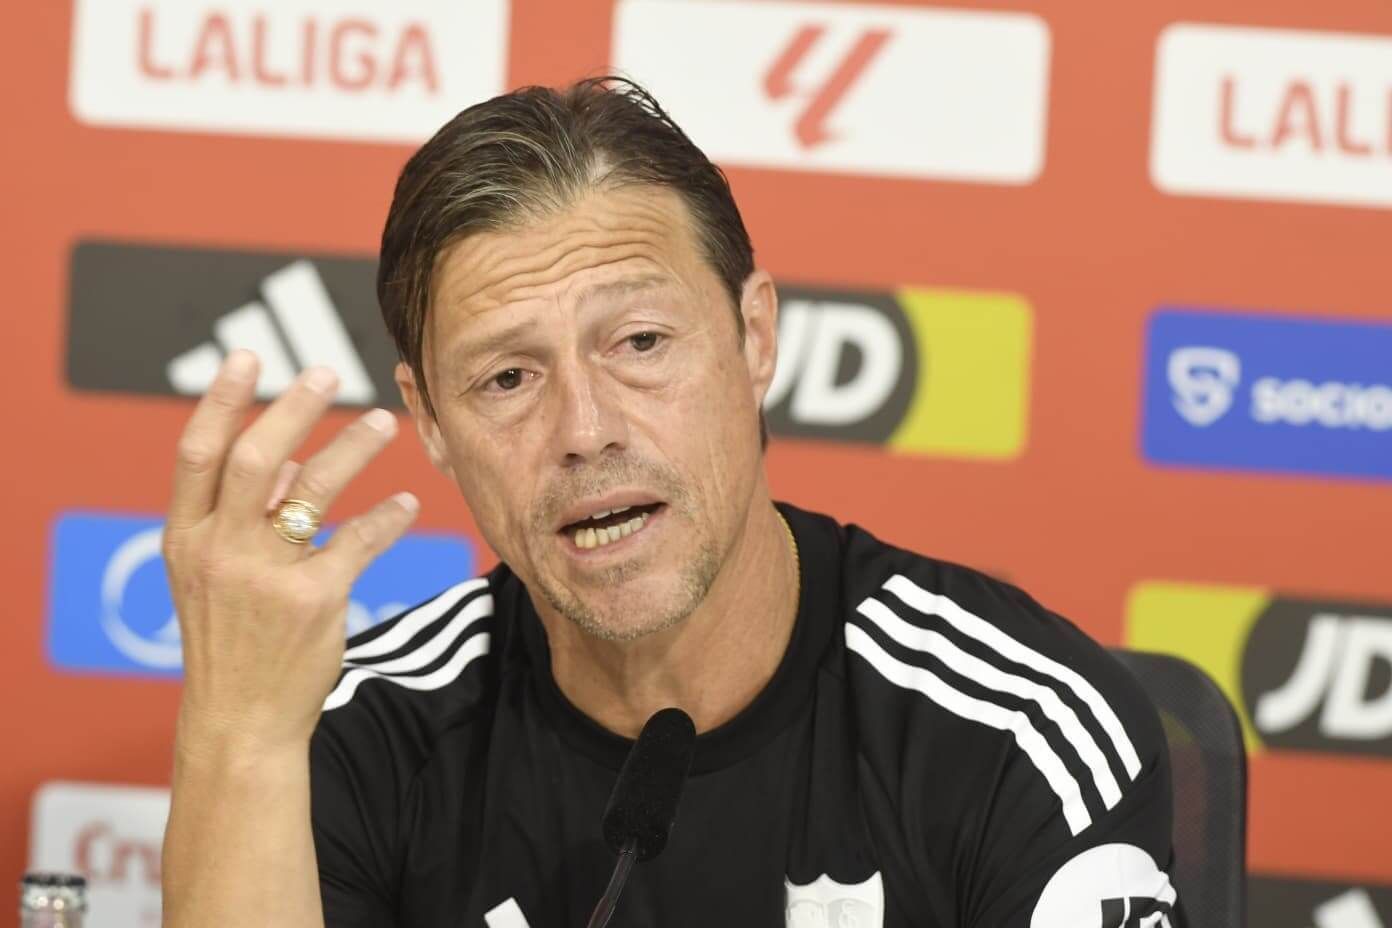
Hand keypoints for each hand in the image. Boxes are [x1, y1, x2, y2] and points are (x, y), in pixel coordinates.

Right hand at [162, 350, 418, 756]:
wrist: (239, 718)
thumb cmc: (230, 639)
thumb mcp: (212, 575)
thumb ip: (242, 516)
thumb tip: (286, 461)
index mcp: (185, 538)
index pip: (197, 453)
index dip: (220, 401)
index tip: (244, 358)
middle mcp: (218, 551)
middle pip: (254, 459)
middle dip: (292, 408)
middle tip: (324, 374)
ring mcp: (265, 576)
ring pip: (312, 490)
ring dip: (351, 448)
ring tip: (382, 423)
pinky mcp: (313, 601)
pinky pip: (358, 540)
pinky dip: (387, 517)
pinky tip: (406, 503)